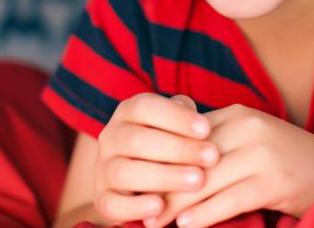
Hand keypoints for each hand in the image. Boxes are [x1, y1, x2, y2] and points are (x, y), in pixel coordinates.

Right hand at [92, 93, 220, 225]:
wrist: (133, 177)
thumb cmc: (166, 142)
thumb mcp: (173, 123)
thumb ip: (184, 116)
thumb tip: (201, 125)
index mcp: (127, 112)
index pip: (145, 107)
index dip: (176, 117)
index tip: (206, 129)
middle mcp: (110, 137)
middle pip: (136, 140)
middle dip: (177, 149)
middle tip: (211, 157)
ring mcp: (102, 169)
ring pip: (124, 172)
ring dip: (163, 177)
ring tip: (197, 181)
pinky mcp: (102, 199)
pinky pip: (113, 204)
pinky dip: (136, 207)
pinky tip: (161, 206)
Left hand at [149, 104, 313, 227]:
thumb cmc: (287, 161)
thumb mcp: (252, 140)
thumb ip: (218, 142)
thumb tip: (171, 162)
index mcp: (239, 113)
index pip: (188, 136)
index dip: (163, 161)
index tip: (141, 182)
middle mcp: (249, 127)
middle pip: (193, 159)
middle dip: (164, 186)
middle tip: (142, 209)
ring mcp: (263, 153)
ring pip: (207, 181)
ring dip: (177, 206)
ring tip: (155, 223)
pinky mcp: (274, 180)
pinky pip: (229, 200)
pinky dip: (204, 215)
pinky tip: (186, 226)